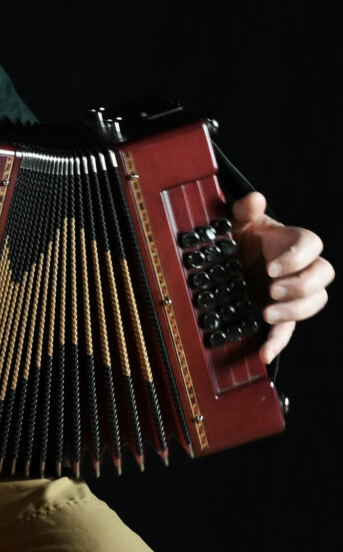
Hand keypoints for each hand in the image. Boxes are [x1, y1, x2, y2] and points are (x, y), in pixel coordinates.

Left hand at [230, 191, 332, 362]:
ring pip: (314, 302)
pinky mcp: (281, 313)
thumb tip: (255, 198)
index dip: (297, 257)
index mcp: (290, 242)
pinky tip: (264, 353)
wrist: (229, 259)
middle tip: (272, 291)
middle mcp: (299, 267)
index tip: (272, 267)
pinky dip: (277, 342)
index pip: (312, 244)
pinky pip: (288, 330)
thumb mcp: (236, 222)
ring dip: (294, 311)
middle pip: (323, 276)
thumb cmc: (238, 236)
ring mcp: (292, 292)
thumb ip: (245, 210)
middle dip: (301, 286)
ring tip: (265, 313)